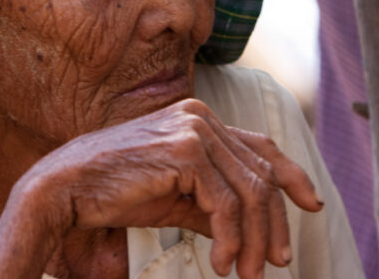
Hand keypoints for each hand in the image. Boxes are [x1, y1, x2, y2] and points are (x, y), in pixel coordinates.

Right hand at [9, 98, 322, 277]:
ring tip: (244, 273)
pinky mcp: (185, 149)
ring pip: (251, 190)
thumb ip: (215, 204)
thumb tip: (253, 229)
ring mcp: (194, 128)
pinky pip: (227, 202)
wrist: (66, 189)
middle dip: (274, 224)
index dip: (292, 176)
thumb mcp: (177, 199)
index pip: (261, 146)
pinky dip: (231, 239)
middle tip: (276, 264)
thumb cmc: (116, 193)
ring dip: (254, 240)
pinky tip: (221, 263)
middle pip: (261, 173)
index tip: (312, 204)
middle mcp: (201, 116)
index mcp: (199, 120)